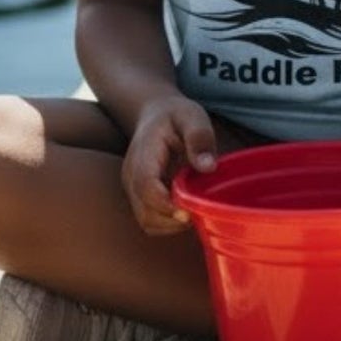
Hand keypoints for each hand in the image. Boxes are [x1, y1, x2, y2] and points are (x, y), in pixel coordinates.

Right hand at [121, 93, 218, 235]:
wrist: (155, 115)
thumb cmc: (175, 115)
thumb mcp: (191, 116)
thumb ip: (199, 138)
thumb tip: (208, 167)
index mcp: (144, 155)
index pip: (146, 186)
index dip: (165, 204)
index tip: (188, 212)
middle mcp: (132, 176)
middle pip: (145, 212)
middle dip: (172, 220)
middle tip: (201, 213)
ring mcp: (134, 189)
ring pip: (147, 222)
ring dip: (172, 225)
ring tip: (196, 212)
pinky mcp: (141, 198)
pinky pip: (151, 220)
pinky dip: (169, 223)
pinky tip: (188, 210)